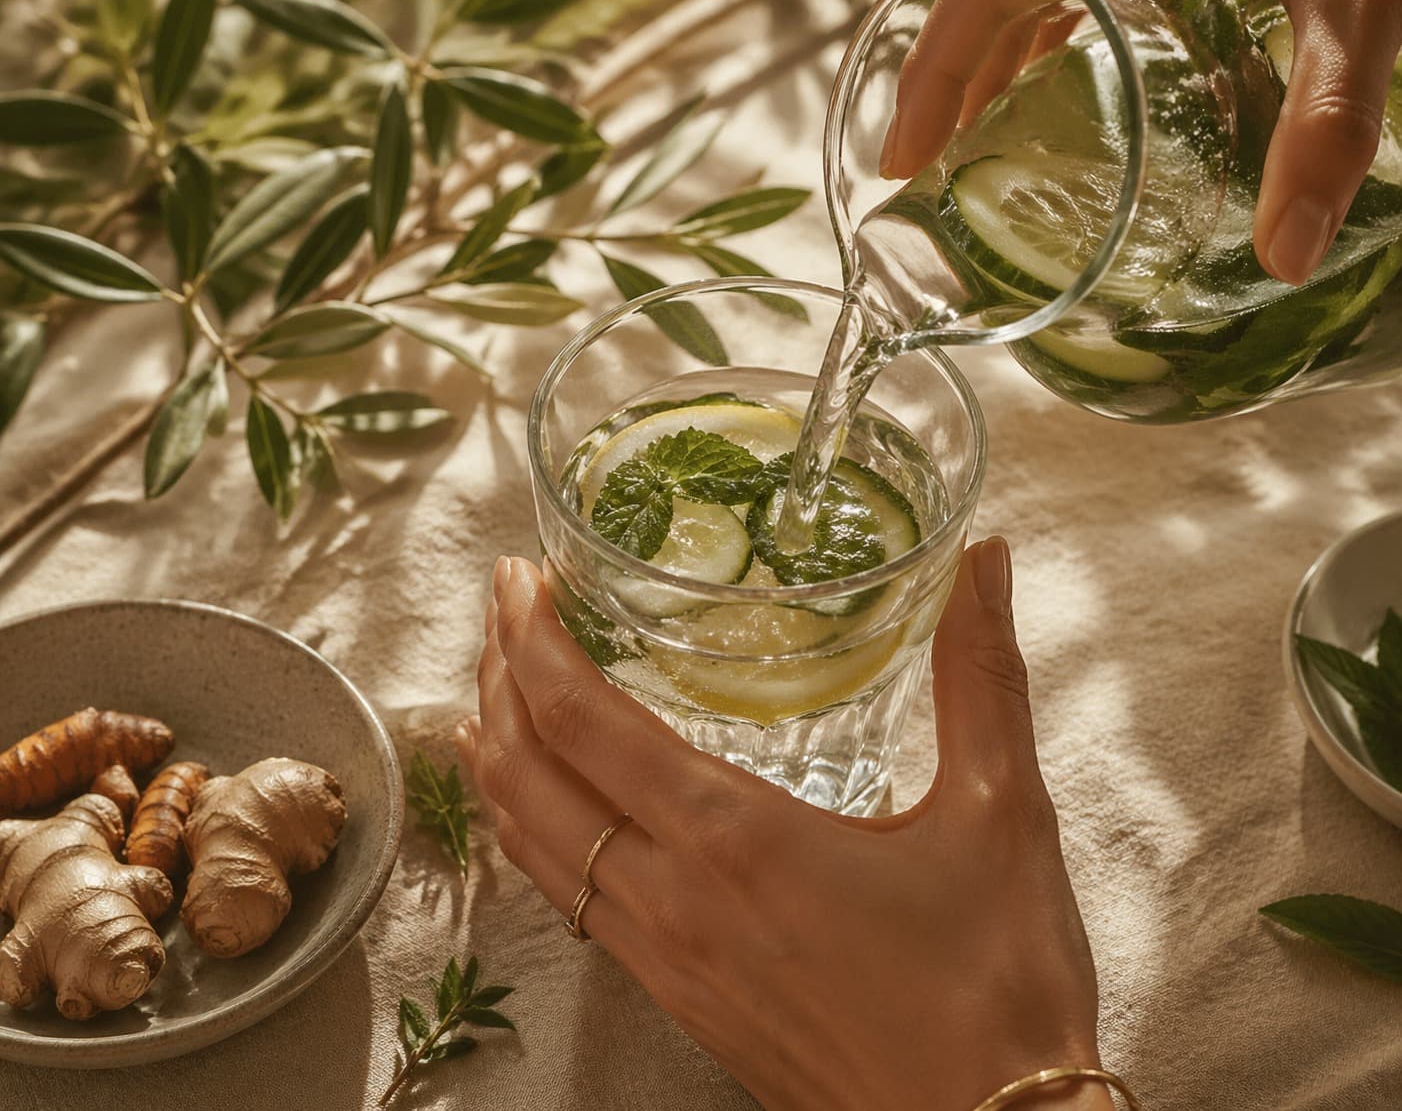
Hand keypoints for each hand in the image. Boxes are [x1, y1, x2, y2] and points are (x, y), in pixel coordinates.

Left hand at [460, 539, 1114, 1110]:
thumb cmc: (996, 985)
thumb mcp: (999, 815)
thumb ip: (980, 677)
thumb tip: (984, 562)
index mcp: (734, 838)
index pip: (584, 721)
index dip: (531, 641)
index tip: (517, 579)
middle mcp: (675, 899)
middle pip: (530, 775)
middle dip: (498, 680)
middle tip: (501, 611)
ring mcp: (665, 959)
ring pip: (533, 844)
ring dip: (501, 757)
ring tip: (494, 693)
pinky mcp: (679, 999)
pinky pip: (569, 900)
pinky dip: (531, 833)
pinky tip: (549, 810)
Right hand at [879, 0, 1401, 286]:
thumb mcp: (1348, 0)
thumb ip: (1323, 118)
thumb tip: (1288, 257)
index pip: (970, 5)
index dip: (925, 86)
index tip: (899, 164)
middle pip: (988, 8)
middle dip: (959, 90)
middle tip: (943, 170)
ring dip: (1009, 64)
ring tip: (1001, 141)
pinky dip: (1066, 35)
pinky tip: (1093, 86)